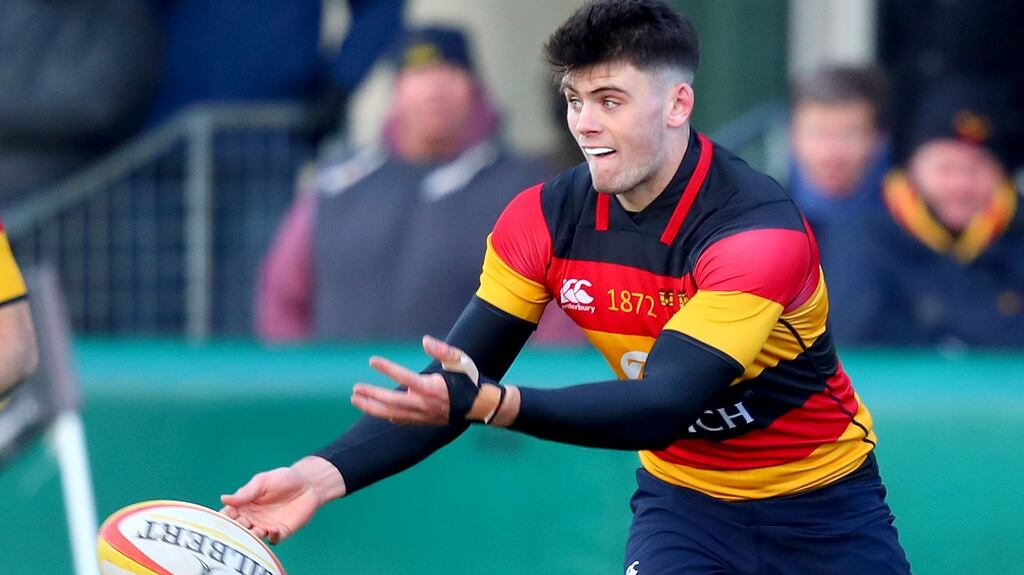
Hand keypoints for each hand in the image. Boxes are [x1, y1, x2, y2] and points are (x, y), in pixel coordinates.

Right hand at [220, 456, 343, 543]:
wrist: (308, 484)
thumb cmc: (283, 479)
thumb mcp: (262, 481)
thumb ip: (245, 492)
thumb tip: (223, 499)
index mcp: (244, 505)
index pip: (228, 516)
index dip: (224, 519)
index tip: (224, 518)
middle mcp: (252, 518)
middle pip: (238, 530)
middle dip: (237, 530)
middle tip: (241, 525)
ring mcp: (266, 526)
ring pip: (254, 538)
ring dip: (253, 537)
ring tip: (257, 529)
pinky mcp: (281, 531)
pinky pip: (273, 540)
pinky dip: (272, 538)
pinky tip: (274, 530)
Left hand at [350, 335, 478, 424]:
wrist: (479, 405)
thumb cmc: (468, 380)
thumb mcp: (459, 360)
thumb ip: (443, 350)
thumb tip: (425, 340)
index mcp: (431, 387)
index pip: (404, 377)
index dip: (387, 368)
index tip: (372, 360)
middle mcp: (424, 403)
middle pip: (391, 401)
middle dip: (372, 394)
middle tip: (356, 389)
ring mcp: (422, 414)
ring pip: (391, 413)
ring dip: (372, 407)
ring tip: (356, 400)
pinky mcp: (422, 420)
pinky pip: (400, 419)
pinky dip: (385, 415)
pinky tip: (374, 411)